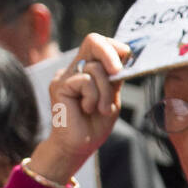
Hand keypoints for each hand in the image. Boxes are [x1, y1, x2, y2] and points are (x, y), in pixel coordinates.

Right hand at [30, 33, 130, 184]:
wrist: (78, 146)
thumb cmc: (94, 124)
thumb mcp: (111, 95)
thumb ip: (114, 77)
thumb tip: (128, 57)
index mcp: (86, 69)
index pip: (100, 43)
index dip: (116, 47)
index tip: (127, 60)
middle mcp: (74, 68)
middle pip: (93, 40)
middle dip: (110, 52)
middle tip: (118, 71)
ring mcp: (64, 76)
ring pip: (95, 67)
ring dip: (105, 91)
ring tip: (101, 108)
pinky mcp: (59, 85)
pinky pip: (86, 82)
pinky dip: (94, 97)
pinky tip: (87, 109)